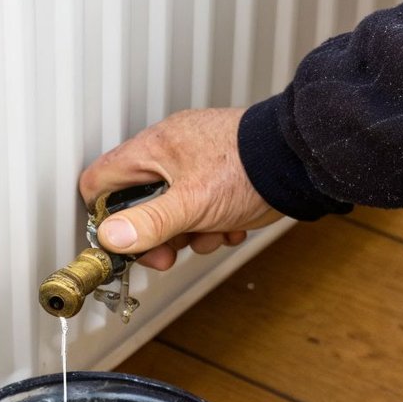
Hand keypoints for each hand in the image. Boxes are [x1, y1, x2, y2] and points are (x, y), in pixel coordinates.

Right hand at [78, 108, 280, 270]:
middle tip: (167, 254)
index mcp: (153, 148)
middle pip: (137, 201)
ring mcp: (196, 161)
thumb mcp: (192, 204)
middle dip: (154, 234)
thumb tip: (111, 237)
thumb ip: (149, 223)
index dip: (102, 215)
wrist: (302, 160)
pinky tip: (230, 224)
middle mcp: (170, 150)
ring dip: (188, 232)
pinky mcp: (219, 173)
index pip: (100, 180)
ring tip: (210, 234)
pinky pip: (200, 206)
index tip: (119, 241)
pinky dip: (212, 222)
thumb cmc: (250, 168)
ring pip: (171, 208)